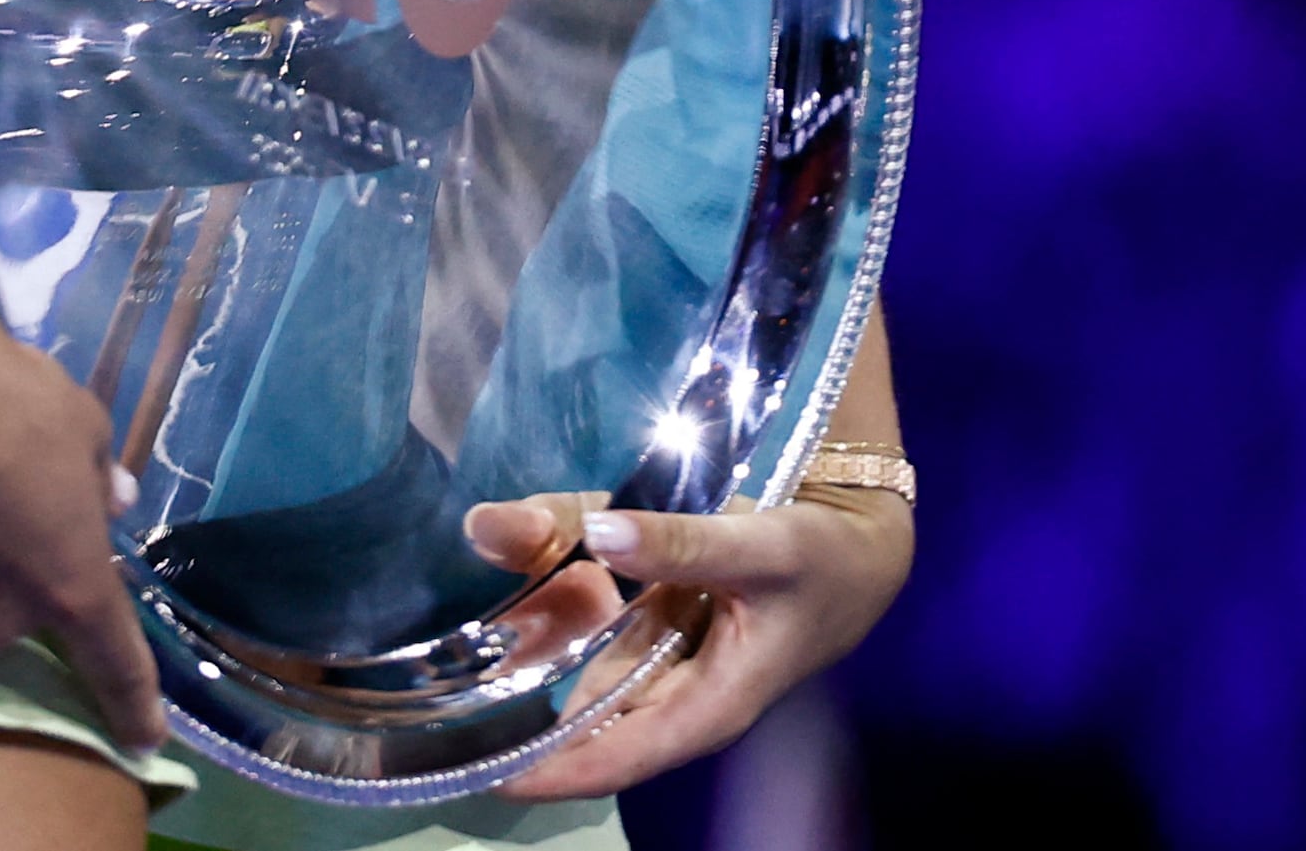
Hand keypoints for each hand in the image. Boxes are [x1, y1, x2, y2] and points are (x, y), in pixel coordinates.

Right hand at [0, 280, 166, 754]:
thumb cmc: (13, 401)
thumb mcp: (85, 430)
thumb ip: (101, 482)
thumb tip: (109, 503)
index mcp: (68, 587)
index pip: (112, 665)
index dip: (132, 704)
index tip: (146, 738)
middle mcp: (4, 616)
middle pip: (38, 614)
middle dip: (43, 572)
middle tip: (38, 504)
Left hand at [457, 486, 915, 798]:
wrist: (862, 546)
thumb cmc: (823, 564)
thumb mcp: (763, 549)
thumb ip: (683, 543)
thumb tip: (598, 533)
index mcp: (703, 707)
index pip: (611, 761)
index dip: (545, 772)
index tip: (477, 772)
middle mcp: (672, 690)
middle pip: (582, 706)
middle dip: (518, 689)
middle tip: (443, 670)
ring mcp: (663, 653)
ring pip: (582, 648)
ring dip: (532, 622)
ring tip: (464, 600)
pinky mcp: (661, 616)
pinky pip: (598, 606)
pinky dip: (557, 577)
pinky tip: (513, 540)